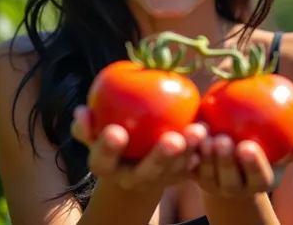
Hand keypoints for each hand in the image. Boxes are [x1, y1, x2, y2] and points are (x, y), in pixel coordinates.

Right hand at [71, 105, 206, 192]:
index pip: (102, 161)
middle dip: (160, 158)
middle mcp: (131, 179)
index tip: (115, 132)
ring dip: (189, 152)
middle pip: (146, 172)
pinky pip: (191, 166)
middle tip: (173, 140)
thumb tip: (82, 111)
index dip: (107, 149)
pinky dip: (201, 151)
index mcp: (107, 168)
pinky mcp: (177, 178)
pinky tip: (210, 134)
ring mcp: (156, 181)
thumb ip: (87, 124)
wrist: (133, 159)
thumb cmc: (113, 134)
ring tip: (199, 131)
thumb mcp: (95, 130)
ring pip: (174, 171)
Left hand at [192, 126, 292, 198]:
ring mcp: (212, 184)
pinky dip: (187, 150)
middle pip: (229, 179)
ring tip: (202, 134)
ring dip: (203, 155)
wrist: (233, 161)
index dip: (253, 165)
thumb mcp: (282, 149)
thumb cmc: (265, 149)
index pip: (258, 177)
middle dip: (225, 162)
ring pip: (206, 173)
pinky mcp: (193, 175)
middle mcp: (235, 188)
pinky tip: (185, 131)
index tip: (248, 147)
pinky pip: (188, 164)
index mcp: (258, 182)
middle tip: (222, 140)